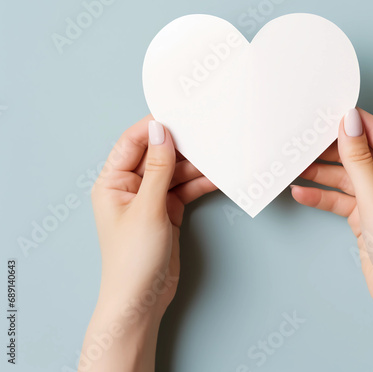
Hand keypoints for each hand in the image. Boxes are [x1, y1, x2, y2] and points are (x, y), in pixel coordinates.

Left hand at [79, 116, 215, 371]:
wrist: (142, 300)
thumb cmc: (133, 258)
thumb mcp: (148, 207)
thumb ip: (157, 167)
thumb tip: (160, 130)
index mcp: (113, 181)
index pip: (132, 142)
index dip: (154, 127)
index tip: (179, 114)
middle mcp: (130, 186)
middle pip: (157, 155)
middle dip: (181, 147)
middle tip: (205, 134)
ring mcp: (150, 198)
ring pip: (174, 171)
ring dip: (194, 167)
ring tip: (217, 156)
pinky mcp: (167, 210)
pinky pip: (184, 189)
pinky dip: (198, 184)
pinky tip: (216, 178)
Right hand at [292, 108, 372, 371]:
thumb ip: (358, 159)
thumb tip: (349, 123)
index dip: (350, 122)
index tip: (324, 112)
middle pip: (357, 153)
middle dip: (329, 150)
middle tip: (302, 141)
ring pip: (345, 174)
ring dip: (320, 173)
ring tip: (293, 167)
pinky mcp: (367, 210)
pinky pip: (341, 195)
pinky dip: (323, 195)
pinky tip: (301, 192)